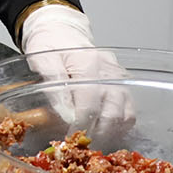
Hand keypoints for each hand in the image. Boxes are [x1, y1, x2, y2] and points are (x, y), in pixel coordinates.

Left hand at [18, 3, 136, 141]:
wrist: (62, 29)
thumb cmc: (50, 43)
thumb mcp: (42, 58)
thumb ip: (53, 83)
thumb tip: (65, 114)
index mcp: (88, 63)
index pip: (89, 101)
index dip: (80, 123)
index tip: (68, 137)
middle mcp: (109, 71)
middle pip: (111, 112)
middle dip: (96, 133)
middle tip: (79, 144)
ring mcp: (119, 78)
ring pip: (125, 115)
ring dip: (109, 132)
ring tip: (91, 139)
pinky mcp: (123, 84)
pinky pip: (130, 111)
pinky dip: (120, 125)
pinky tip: (104, 130)